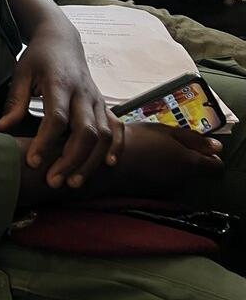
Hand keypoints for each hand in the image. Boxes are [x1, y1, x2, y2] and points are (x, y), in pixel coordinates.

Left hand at [0, 15, 122, 189]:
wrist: (61, 39)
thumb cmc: (38, 58)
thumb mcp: (21, 73)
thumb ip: (14, 101)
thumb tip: (0, 129)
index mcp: (59, 83)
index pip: (56, 117)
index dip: (45, 141)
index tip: (32, 161)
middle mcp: (83, 92)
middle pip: (85, 132)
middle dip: (70, 160)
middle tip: (53, 181)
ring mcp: (96, 98)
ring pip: (103, 135)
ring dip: (91, 161)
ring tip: (73, 182)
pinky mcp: (104, 103)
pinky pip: (116, 128)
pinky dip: (115, 146)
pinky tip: (108, 165)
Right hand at [102, 123, 222, 197]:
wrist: (104, 162)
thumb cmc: (135, 140)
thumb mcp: (165, 131)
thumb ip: (193, 139)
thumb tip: (218, 147)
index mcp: (189, 162)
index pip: (216, 167)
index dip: (210, 157)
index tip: (197, 148)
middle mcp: (183, 179)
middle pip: (198, 171)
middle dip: (188, 159)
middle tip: (168, 145)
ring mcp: (169, 187)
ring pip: (181, 176)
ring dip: (172, 165)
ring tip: (152, 152)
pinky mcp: (154, 193)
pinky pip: (165, 181)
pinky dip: (158, 172)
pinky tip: (143, 162)